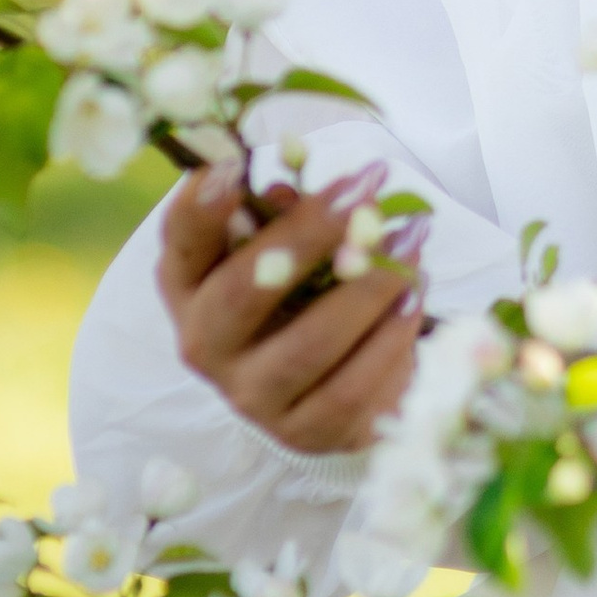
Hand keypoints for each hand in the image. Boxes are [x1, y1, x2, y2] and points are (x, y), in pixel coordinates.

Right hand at [157, 157, 424, 457]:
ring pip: (308, 346)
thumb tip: (292, 191)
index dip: (201, 208)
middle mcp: (205, 345)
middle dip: (310, 236)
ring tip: (412, 242)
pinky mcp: (303, 431)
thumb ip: (287, 214)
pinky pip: (350, 388)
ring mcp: (251, 396)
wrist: (331, 379)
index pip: (182, 244)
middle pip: (243, 294)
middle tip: (366, 192)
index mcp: (191, 284)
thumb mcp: (291, 244)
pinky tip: (414, 297)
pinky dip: (390, 337)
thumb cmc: (306, 287)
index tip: (231, 166)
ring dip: (368, 289)